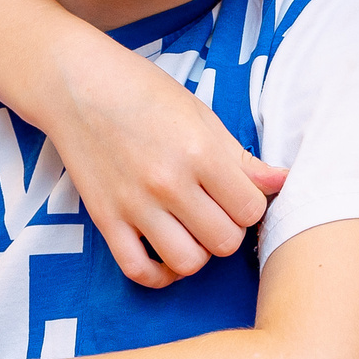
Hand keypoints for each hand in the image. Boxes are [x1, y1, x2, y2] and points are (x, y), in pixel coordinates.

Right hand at [47, 46, 286, 288]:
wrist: (75, 85)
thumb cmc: (143, 92)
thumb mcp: (200, 115)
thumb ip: (240, 157)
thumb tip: (282, 181)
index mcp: (198, 151)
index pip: (250, 209)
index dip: (249, 206)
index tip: (236, 194)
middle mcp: (168, 182)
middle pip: (224, 242)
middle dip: (228, 230)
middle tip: (215, 211)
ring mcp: (134, 205)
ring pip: (188, 262)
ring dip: (198, 252)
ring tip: (192, 230)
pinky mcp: (106, 219)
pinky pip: (139, 271)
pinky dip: (158, 273)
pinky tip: (164, 253)